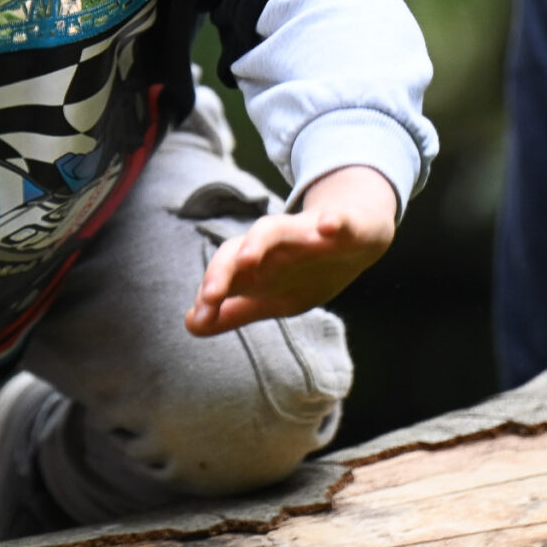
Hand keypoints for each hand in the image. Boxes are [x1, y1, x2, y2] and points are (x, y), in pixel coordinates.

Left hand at [187, 165, 398, 336]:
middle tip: (210, 295)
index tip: (199, 316)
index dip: (211, 290)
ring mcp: (307, 232)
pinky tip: (328, 226)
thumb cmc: (307, 269)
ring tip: (247, 259)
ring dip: (259, 241)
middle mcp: (275, 245)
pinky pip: (337, 221)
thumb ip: (233, 312)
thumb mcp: (271, 298)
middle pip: (241, 248)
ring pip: (278, 229)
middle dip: (224, 270)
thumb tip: (191, 324)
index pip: (226, 271)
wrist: (356, 237)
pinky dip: (332, 222)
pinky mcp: (342, 226)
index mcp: (258, 264)